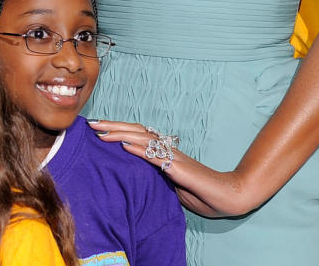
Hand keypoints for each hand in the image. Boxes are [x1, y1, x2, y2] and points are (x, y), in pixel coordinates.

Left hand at [87, 119, 257, 216]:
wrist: (227, 196)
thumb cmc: (200, 192)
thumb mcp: (170, 184)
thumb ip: (154, 176)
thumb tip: (134, 173)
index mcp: (163, 151)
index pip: (136, 135)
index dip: (117, 129)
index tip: (97, 128)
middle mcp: (166, 148)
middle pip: (135, 131)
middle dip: (112, 126)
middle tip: (91, 123)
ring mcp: (173, 156)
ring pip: (142, 139)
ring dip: (120, 134)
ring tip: (101, 132)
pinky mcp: (179, 168)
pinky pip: (155, 157)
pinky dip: (138, 150)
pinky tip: (124, 146)